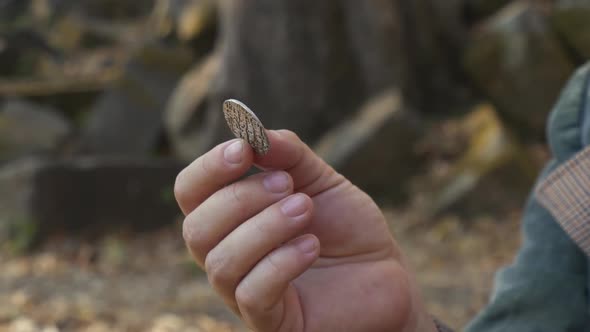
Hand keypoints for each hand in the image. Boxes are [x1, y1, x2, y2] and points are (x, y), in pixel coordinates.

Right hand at [175, 130, 436, 331]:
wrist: (386, 275)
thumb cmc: (347, 228)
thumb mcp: (322, 181)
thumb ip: (289, 154)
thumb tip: (253, 130)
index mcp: (232, 218)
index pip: (190, 193)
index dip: (208, 168)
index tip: (243, 149)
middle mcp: (228, 255)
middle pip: (196, 228)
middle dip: (242, 199)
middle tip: (288, 185)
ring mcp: (244, 293)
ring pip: (221, 262)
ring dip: (265, 227)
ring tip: (305, 209)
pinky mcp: (270, 321)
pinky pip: (251, 294)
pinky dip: (281, 262)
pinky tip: (312, 245)